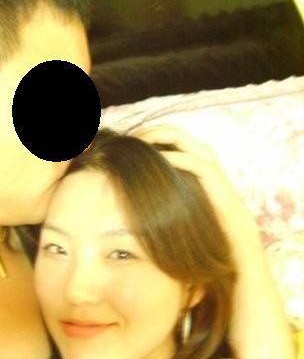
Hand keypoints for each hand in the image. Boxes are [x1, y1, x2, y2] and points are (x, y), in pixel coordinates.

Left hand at [129, 123, 258, 239]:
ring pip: (178, 136)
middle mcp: (202, 150)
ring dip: (154, 138)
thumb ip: (167, 177)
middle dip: (147, 131)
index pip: (168, 131)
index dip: (147, 132)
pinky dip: (169, 157)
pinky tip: (152, 162)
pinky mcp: (211, 173)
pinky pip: (188, 159)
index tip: (126, 141)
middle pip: (171, 129)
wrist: (231, 228)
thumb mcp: (181, 190)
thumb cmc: (203, 212)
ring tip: (136, 146)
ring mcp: (208, 159)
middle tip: (127, 141)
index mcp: (195, 151)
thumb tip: (137, 175)